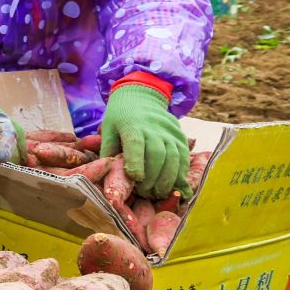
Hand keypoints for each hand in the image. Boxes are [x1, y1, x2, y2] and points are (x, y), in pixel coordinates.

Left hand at [100, 83, 187, 198]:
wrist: (141, 96)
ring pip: (174, 157)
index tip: (135, 178)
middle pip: (157, 154)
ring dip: (168, 178)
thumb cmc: (120, 117)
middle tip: (145, 193)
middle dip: (153, 177)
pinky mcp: (180, 135)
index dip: (137, 162)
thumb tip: (105, 175)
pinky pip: (184, 156)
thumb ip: (108, 151)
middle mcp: (153, 127)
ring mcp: (169, 131)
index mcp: (131, 125)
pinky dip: (181, 173)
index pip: (136, 144)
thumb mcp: (108, 129)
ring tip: (159, 193)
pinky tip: (175, 186)